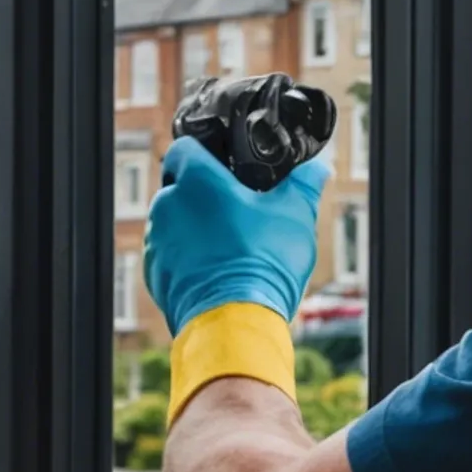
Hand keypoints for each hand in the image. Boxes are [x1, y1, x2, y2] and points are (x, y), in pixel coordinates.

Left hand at [144, 138, 326, 327]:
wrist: (236, 322)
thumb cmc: (263, 262)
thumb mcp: (295, 215)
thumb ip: (303, 186)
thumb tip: (316, 170)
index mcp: (197, 181)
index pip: (184, 150)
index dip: (202, 157)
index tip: (220, 171)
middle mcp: (167, 206)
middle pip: (178, 189)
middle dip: (202, 198)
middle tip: (233, 214)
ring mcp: (157, 242)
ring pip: (172, 224)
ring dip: (192, 230)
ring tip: (226, 248)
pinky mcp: (154, 274)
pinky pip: (168, 257)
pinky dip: (185, 260)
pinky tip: (214, 272)